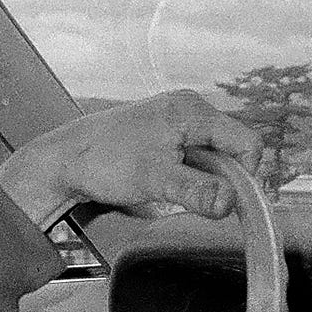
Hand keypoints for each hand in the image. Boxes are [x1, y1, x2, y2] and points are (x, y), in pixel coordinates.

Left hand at [0, 90, 262, 228]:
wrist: (64, 161)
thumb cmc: (104, 164)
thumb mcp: (154, 180)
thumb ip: (196, 191)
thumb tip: (230, 203)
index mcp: (193, 110)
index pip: (247, 143)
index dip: (245, 177)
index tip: (225, 202)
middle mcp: (189, 108)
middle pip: (232, 150)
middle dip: (220, 180)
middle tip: (192, 198)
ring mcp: (177, 120)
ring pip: (213, 156)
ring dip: (202, 180)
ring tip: (170, 189)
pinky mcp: (165, 133)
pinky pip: (194, 157)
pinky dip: (187, 176)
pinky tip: (163, 184)